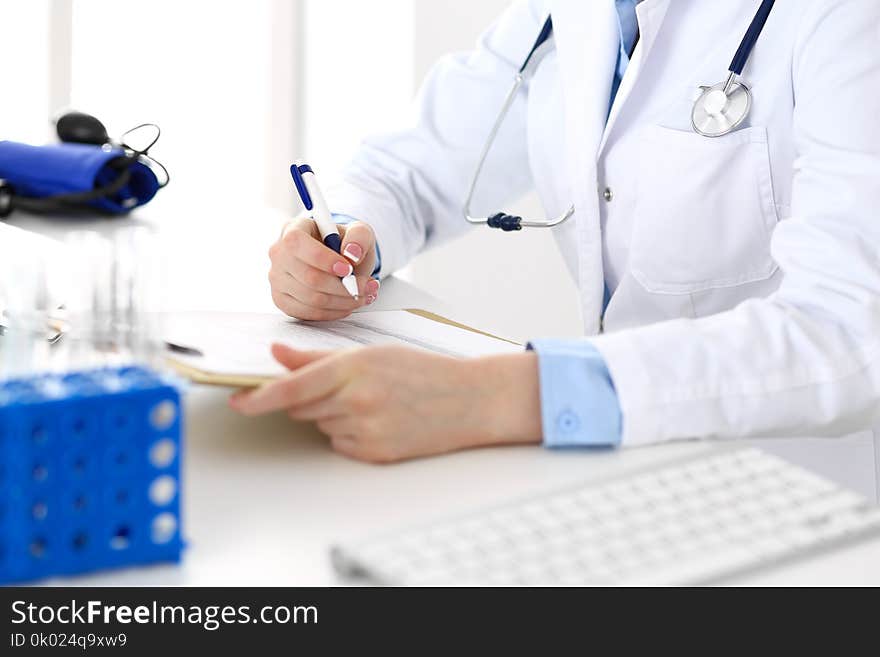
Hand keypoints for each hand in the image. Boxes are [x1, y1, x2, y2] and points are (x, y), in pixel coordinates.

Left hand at [228, 344, 542, 462]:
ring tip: (375, 402)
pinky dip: (349, 434)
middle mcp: (356, 400)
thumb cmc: (421, 370)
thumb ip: (318, 358)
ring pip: (321, 426)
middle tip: (348, 386)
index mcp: (353, 368)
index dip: (259, 398)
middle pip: (302, 408)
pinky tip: (380, 421)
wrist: (467, 400)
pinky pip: (340, 444)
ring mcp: (365, 430)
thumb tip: (277, 355)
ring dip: (333, 415)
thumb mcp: (371, 353)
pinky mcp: (374, 453)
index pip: (291, 389)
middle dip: (313, 398)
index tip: (237, 403)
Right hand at [268, 218, 380, 320]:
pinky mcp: (282, 300)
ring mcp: (277, 278)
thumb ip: (359, 236)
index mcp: (293, 229)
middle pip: (309, 277)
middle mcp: (279, 253)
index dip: (324, 259)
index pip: (297, 243)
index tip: (349, 269)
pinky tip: (347, 304)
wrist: (338, 262)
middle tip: (367, 286)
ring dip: (344, 301)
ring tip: (363, 295)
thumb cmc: (344, 245)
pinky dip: (333, 312)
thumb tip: (352, 253)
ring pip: (312, 298)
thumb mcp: (359, 232)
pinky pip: (308, 313)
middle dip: (344, 287)